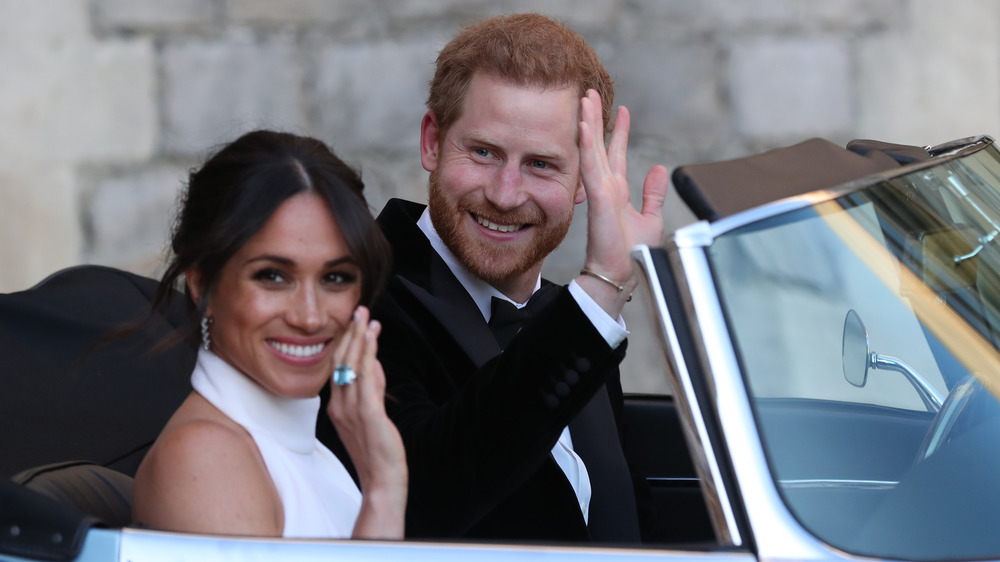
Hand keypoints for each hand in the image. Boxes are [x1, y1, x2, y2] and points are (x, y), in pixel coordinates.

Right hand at [328, 306, 406, 538]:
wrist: (382, 480)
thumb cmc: (377, 451)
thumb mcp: (371, 414)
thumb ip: (372, 389)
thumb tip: (375, 364)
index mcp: (336, 406)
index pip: (338, 367)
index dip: (345, 343)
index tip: (355, 323)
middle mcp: (339, 406)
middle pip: (341, 362)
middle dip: (351, 334)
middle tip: (359, 310)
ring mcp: (351, 410)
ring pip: (352, 365)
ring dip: (360, 338)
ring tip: (366, 316)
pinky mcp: (368, 414)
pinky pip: (366, 378)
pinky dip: (368, 355)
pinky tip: (372, 339)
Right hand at [576, 89, 668, 315]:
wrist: (621, 274)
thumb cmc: (632, 254)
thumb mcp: (650, 218)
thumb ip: (653, 194)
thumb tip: (659, 169)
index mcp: (617, 191)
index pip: (616, 154)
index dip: (619, 131)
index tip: (622, 110)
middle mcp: (606, 187)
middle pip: (599, 145)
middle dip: (596, 118)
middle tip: (591, 93)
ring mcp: (600, 191)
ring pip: (592, 149)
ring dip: (588, 123)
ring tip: (585, 99)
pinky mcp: (598, 198)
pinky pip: (590, 166)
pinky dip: (587, 145)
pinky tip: (583, 126)